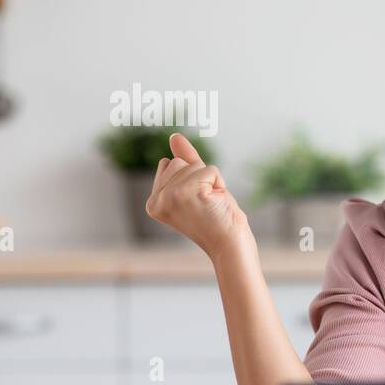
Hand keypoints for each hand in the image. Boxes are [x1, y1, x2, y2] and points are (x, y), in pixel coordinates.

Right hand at [146, 133, 250, 261]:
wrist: (231, 247)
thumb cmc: (218, 220)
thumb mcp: (198, 187)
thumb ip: (185, 162)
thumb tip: (175, 137)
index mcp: (153, 202)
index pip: (170, 164)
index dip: (192, 179)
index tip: (197, 204)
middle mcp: (157, 200)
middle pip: (178, 161)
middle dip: (200, 178)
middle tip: (207, 205)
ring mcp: (170, 196)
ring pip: (193, 164)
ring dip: (210, 181)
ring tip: (212, 205)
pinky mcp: (188, 192)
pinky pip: (210, 169)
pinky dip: (219, 183)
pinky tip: (217, 203)